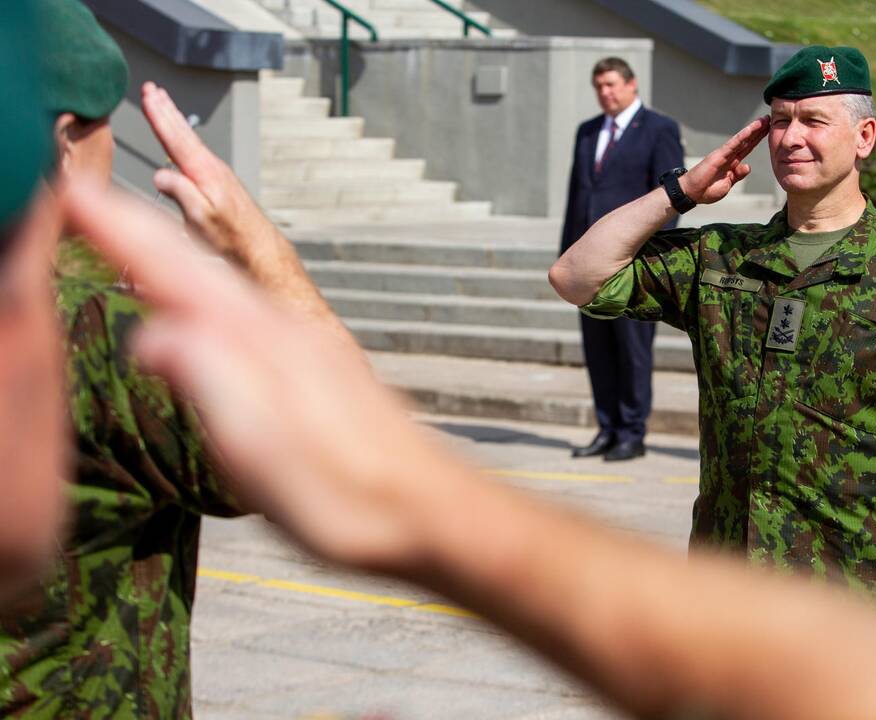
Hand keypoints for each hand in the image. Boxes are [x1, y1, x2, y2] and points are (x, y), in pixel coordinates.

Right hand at [61, 180, 459, 572]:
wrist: (425, 508)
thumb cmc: (348, 492)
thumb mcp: (264, 450)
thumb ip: (209, 382)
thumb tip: (152, 333)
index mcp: (261, 341)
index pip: (175, 270)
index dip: (121, 231)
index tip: (74, 191)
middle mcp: (282, 330)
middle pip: (198, 264)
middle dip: (142, 226)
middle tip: (88, 192)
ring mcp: (300, 348)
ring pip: (223, 283)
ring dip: (174, 251)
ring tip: (136, 233)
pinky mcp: (311, 372)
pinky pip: (244, 310)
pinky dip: (208, 292)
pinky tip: (206, 307)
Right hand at [141, 82, 278, 266]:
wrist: (258, 247)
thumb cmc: (231, 237)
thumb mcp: (201, 219)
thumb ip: (181, 193)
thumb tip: (160, 173)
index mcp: (205, 173)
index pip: (176, 138)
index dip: (159, 116)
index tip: (147, 96)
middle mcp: (212, 167)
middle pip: (184, 132)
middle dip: (166, 109)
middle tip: (152, 87)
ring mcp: (217, 173)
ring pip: (191, 139)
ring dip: (175, 119)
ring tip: (163, 102)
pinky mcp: (219, 181)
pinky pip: (196, 151)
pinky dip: (185, 137)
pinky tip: (182, 137)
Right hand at [680, 116, 769, 204]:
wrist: (692, 193)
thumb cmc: (707, 190)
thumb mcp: (728, 184)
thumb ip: (738, 175)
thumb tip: (748, 166)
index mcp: (732, 163)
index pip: (747, 148)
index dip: (758, 139)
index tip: (768, 130)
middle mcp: (729, 156)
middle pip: (747, 140)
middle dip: (758, 130)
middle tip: (769, 119)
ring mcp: (724, 154)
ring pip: (742, 139)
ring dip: (753, 129)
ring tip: (763, 120)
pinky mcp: (719, 155)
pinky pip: (733, 144)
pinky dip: (743, 136)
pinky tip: (751, 129)